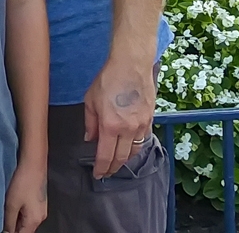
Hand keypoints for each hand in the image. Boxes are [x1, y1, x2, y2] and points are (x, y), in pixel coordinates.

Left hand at [4, 164, 47, 232]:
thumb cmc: (22, 183)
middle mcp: (40, 217)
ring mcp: (40, 209)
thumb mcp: (11, 204)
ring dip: (14, 219)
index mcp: (35, 221)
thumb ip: (8, 222)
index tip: (0, 228)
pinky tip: (10, 206)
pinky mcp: (38, 201)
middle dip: (12, 228)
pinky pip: (27, 213)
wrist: (33, 163)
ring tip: (3, 213)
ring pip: (25, 221)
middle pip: (24, 229)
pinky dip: (18, 212)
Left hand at [83, 55, 156, 178]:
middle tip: (106, 172)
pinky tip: (129, 146)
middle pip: (121, 158)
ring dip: (125, 159)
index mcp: (110, 126)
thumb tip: (89, 138)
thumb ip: (90, 123)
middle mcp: (127, 129)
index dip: (101, 168)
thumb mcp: (91, 100)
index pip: (105, 156)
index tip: (98, 174)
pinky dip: (135, 146)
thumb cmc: (109, 79)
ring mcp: (141, 125)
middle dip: (113, 168)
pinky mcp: (150, 118)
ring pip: (134, 151)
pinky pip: (142, 139)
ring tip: (117, 162)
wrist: (131, 65)